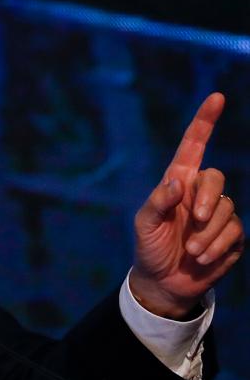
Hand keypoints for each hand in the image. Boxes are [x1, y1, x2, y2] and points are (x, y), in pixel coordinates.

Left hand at [131, 92, 243, 318]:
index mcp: (177, 183)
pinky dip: (218, 246)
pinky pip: (235, 232)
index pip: (193, 147)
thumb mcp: (144, 224)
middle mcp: (199, 194)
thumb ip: (158, 201)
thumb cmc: (150, 248)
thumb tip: (178, 181)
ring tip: (191, 251)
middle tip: (194, 221)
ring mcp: (218, 214)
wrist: (164, 282)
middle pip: (216, 178)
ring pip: (227, 208)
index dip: (204, 122)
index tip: (216, 97)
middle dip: (207, 199)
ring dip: (208, 233)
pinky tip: (203, 258)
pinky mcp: (232, 236)